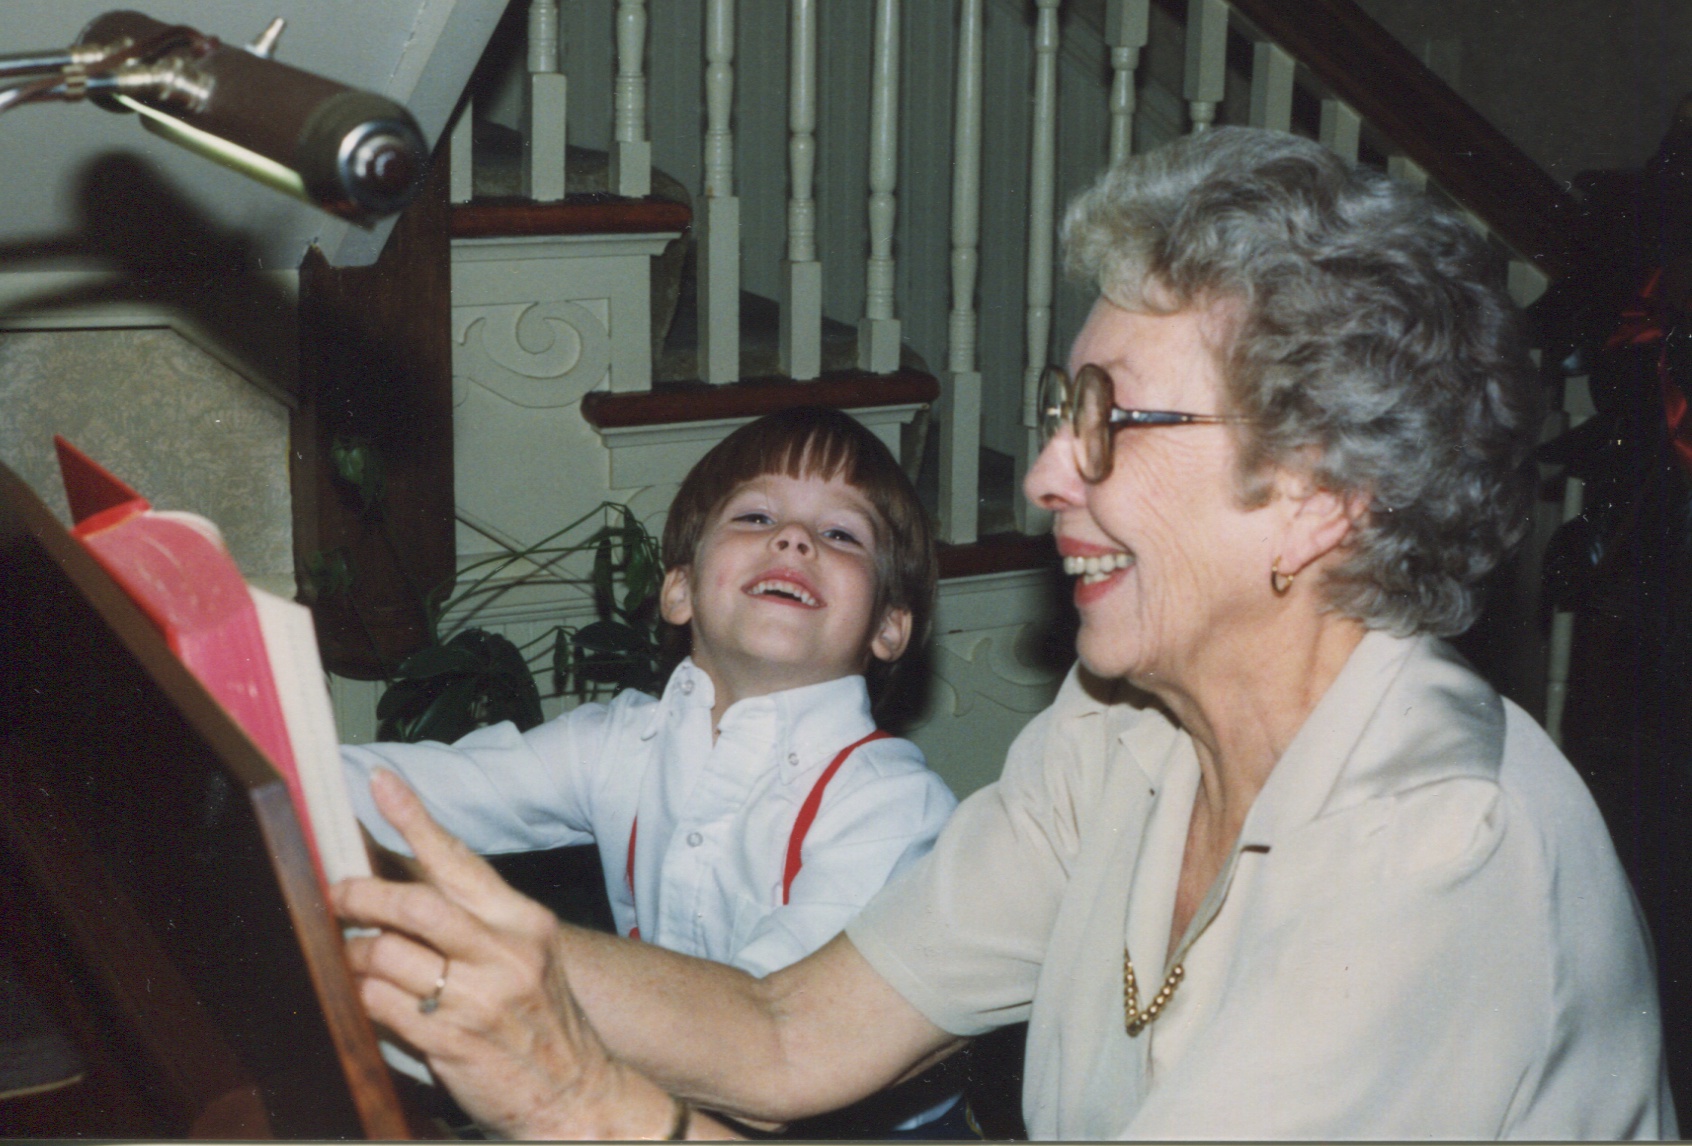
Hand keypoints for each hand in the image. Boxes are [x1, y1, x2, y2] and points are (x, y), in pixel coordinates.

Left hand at [332, 770, 676, 1138]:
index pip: (459, 859)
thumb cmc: (540, 1018)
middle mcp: (505, 953)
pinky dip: (362, 996)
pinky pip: (382, 1004)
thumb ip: (474, 918)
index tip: (381, 783)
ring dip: (353, 954)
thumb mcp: (525, 955)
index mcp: (522, 921)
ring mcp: (480, 998)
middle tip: (338, 895)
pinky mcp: (453, 1041)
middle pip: (413, 903)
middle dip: (361, 894)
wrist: (576, 1092)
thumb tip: (407, 878)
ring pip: (386, 953)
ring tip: (352, 958)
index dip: (415, 818)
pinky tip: (366, 997)